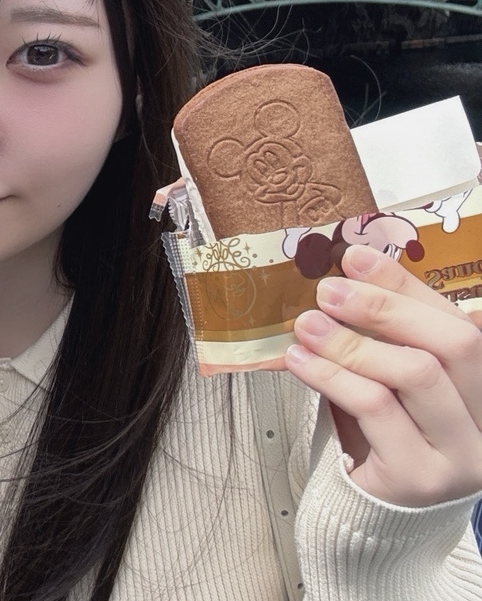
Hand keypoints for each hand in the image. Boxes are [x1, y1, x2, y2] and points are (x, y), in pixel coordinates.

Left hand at [284, 243, 481, 506]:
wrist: (374, 508)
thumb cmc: (382, 429)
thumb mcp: (387, 374)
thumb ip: (383, 331)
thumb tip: (348, 268)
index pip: (458, 321)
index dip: (406, 285)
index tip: (354, 257)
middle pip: (454, 344)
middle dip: (385, 308)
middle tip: (328, 291)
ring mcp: (463, 454)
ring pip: (416, 374)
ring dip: (352, 340)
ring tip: (306, 325)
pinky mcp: (423, 479)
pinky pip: (377, 409)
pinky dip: (332, 375)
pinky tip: (300, 360)